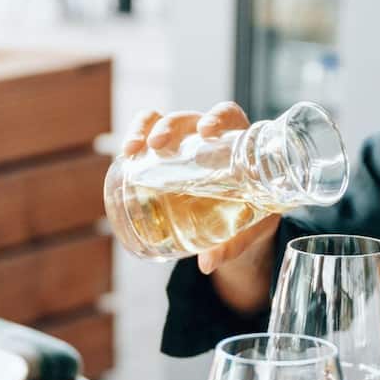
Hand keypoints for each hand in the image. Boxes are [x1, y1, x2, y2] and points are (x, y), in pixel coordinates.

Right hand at [123, 102, 279, 312]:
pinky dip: (134, 139)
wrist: (241, 218)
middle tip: (159, 145)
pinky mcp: (165, 154)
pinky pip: (146, 138)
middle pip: (187, 118)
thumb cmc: (253, 213)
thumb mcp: (251, 227)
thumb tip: (206, 264)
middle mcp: (208, 135)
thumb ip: (234, 243)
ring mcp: (183, 142)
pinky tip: (126, 155)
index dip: (216, 117)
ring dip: (144, 129)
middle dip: (169, 126)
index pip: (227, 115)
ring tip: (133, 149)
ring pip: (161, 121)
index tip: (206, 131)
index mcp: (237, 140)